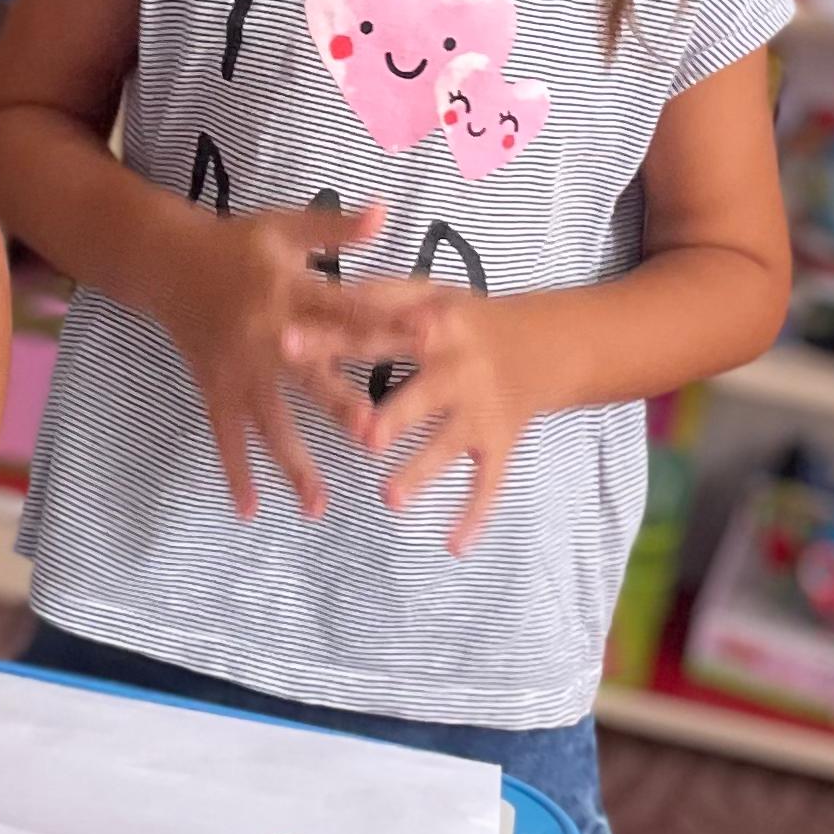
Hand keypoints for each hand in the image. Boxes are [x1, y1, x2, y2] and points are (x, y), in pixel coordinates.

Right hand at [163, 199, 385, 519]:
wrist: (166, 261)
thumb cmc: (237, 243)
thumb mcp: (284, 227)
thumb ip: (336, 230)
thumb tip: (385, 211)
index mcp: (289, 292)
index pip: (347, 310)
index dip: (388, 323)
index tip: (429, 339)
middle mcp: (264, 337)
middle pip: (309, 375)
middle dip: (341, 405)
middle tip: (375, 436)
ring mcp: (237, 370)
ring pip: (269, 422)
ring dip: (293, 464)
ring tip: (319, 506)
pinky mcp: (215, 389)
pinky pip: (226, 436)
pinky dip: (235, 473)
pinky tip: (250, 511)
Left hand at [286, 277, 538, 555]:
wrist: (546, 344)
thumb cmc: (466, 319)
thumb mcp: (430, 293)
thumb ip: (379, 295)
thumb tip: (319, 288)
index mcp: (435, 328)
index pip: (374, 335)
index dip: (331, 341)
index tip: (287, 347)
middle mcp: (459, 371)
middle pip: (421, 396)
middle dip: (394, 417)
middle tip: (364, 438)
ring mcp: (481, 411)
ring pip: (448, 446)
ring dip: (421, 472)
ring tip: (389, 498)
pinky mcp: (499, 444)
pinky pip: (489, 484)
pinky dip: (474, 515)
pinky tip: (452, 546)